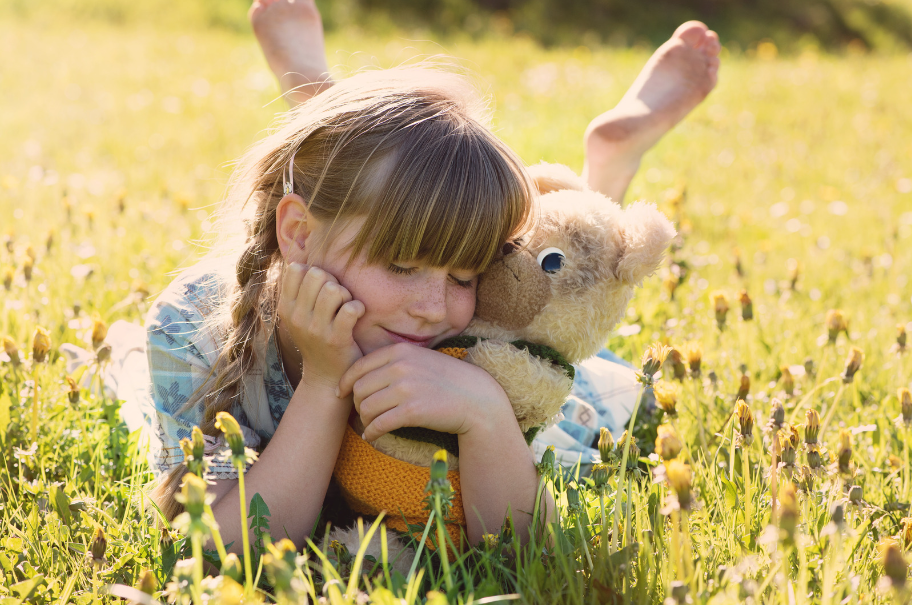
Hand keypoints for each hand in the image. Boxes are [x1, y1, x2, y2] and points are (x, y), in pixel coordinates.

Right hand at [277, 263, 364, 387]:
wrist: (325, 377)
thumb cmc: (317, 338)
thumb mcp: (299, 314)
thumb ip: (299, 288)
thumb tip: (299, 252)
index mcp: (285, 307)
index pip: (296, 269)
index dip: (314, 272)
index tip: (320, 289)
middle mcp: (296, 317)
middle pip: (318, 274)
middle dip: (333, 282)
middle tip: (338, 299)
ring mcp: (315, 329)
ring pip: (334, 289)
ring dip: (346, 295)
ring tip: (346, 307)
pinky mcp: (336, 339)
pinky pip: (351, 309)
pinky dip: (358, 308)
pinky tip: (356, 316)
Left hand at [337, 343, 511, 441]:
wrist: (476, 398)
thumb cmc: (447, 380)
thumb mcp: (420, 359)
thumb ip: (394, 361)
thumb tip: (362, 376)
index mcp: (400, 351)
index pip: (359, 366)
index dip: (345, 382)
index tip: (341, 393)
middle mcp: (400, 366)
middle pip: (359, 388)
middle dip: (356, 403)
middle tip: (363, 413)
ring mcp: (406, 388)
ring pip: (365, 407)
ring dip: (364, 420)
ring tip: (371, 425)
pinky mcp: (412, 411)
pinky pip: (379, 424)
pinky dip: (371, 433)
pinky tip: (372, 436)